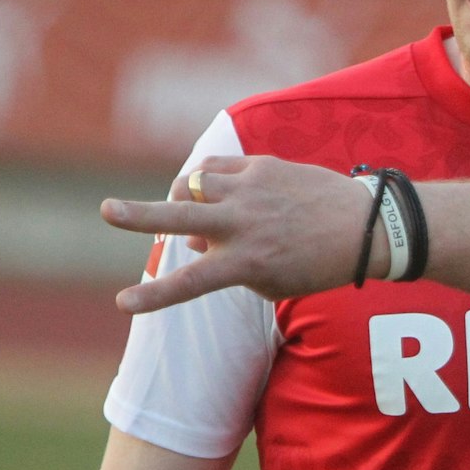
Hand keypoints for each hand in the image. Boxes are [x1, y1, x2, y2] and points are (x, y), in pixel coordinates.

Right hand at [101, 156, 376, 312]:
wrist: (363, 226)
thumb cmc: (315, 264)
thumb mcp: (273, 281)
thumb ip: (227, 265)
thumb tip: (194, 242)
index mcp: (247, 262)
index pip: (190, 283)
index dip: (154, 295)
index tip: (123, 303)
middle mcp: (243, 224)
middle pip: (178, 218)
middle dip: (137, 216)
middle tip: (106, 211)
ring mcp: (251, 191)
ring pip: (193, 185)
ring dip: (183, 198)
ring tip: (190, 208)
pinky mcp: (261, 166)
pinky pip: (215, 166)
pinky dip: (207, 179)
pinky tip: (213, 189)